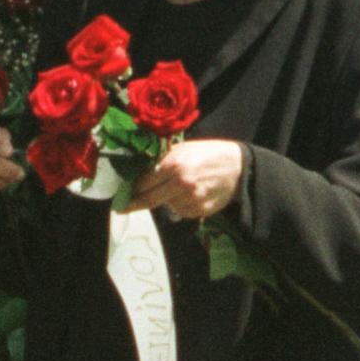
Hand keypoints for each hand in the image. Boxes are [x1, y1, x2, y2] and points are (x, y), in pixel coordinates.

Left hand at [127, 140, 245, 221]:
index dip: (131, 189)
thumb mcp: (184, 148)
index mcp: (174, 165)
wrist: (238, 168)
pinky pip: (180, 212)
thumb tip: (139, 171)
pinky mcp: (199, 211)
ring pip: (166, 206)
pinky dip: (179, 205)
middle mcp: (180, 184)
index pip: (144, 182)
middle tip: (122, 208)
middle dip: (134, 204)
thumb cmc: (208, 153)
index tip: (121, 196)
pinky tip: (190, 194)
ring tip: (178, 188)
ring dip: (164, 200)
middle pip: (149, 200)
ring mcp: (190, 199)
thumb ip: (163, 160)